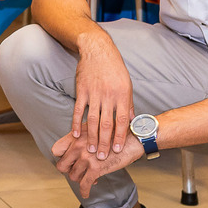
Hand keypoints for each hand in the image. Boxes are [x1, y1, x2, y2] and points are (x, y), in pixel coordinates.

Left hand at [52, 128, 142, 195]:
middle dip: (68, 171)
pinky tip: (86, 193)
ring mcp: (86, 157)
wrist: (131, 139)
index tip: (68, 161)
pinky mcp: (96, 168)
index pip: (56, 150)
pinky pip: (84, 184)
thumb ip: (80, 138)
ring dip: (79, 179)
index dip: (60, 157)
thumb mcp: (94, 130)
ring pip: (73, 176)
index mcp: (76, 136)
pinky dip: (84, 191)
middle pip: (62, 165)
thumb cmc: (114, 134)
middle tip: (75, 172)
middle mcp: (78, 146)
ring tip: (88, 178)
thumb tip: (72, 149)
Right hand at [71, 34, 134, 160]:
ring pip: (92, 120)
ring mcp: (94, 94)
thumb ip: (128, 104)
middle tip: (102, 156)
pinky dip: (76, 123)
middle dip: (105, 142)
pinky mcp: (82, 91)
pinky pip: (79, 110)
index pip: (122, 121)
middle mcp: (108, 96)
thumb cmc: (114, 68)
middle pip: (106, 124)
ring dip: (91, 136)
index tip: (118, 150)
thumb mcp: (127, 85)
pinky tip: (76, 135)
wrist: (98, 51)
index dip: (120, 137)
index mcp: (122, 96)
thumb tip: (131, 121)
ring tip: (90, 150)